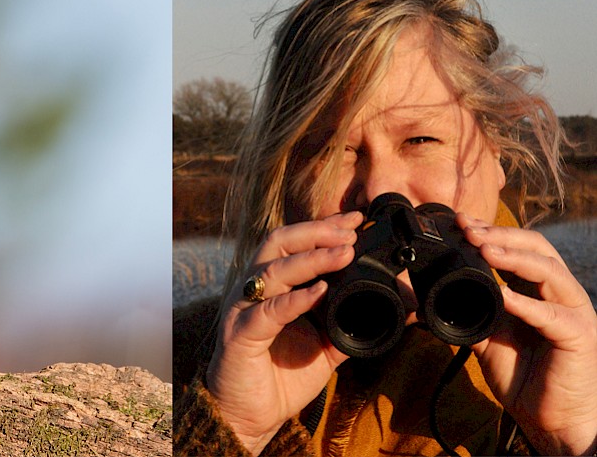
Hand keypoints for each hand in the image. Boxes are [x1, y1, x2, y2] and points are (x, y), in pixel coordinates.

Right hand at [206, 211, 362, 454]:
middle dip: (316, 232)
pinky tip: (320, 293)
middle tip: (350, 232)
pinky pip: (268, 311)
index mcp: (272, 287)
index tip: (357, 219)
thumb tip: (395, 307)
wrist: (251, 416)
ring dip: (311, 258)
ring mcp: (244, 309)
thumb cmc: (281, 377)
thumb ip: (349, 321)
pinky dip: (295, 300)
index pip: (295, 244)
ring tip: (344, 253)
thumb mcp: (325, 346)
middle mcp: (255, 290)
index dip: (324, 228)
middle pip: (279, 243)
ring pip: (274, 269)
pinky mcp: (241, 334)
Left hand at [461, 215, 596, 455]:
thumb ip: (466, 312)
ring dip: (514, 258)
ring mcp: (574, 313)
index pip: (518, 248)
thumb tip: (425, 297)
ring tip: (484, 249)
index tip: (458, 223)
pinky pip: (553, 316)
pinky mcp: (580, 337)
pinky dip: (527, 304)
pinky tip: (505, 296)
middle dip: (500, 235)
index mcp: (538, 290)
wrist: (551, 420)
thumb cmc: (524, 376)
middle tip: (467, 230)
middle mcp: (560, 295)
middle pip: (537, 248)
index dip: (490, 232)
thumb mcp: (486, 338)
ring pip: (550, 272)